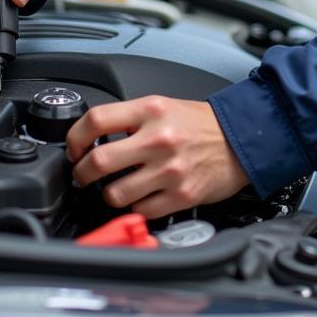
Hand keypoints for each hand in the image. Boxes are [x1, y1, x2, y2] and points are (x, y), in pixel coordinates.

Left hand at [65, 96, 249, 218]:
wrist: (242, 139)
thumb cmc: (201, 124)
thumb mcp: (164, 106)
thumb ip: (130, 119)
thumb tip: (92, 137)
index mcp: (152, 110)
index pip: (97, 120)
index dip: (75, 138)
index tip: (75, 149)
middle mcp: (159, 139)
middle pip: (98, 162)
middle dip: (82, 173)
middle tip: (84, 175)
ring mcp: (170, 170)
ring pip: (115, 194)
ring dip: (110, 194)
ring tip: (117, 187)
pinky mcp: (181, 195)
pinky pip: (141, 210)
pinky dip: (137, 207)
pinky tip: (143, 196)